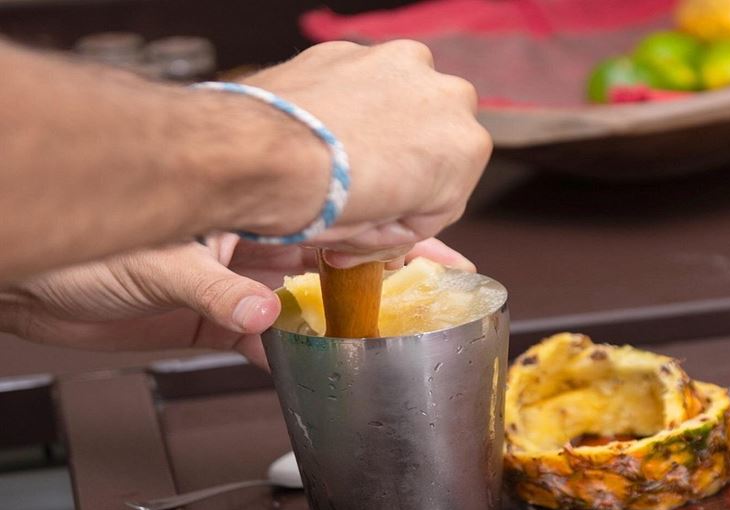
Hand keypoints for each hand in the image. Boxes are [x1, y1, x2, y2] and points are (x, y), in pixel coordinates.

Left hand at [0, 234, 473, 366]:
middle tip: (435, 303)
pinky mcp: (211, 318)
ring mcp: (234, 281)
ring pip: (306, 304)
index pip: (341, 224)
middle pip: (337, 263)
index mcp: (253, 213)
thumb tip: (260, 316)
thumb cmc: (84, 242)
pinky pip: (262, 340)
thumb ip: (213, 289)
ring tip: (387, 346)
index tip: (439, 259)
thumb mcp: (156, 258)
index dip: (393, 240)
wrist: (32, 273)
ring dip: (341, 325)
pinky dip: (284, 357)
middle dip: (388, 281)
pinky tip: (308, 372)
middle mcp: (252, 244)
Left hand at [243, 41, 491, 264]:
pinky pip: (360, 86)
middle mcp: (447, 94)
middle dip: (403, 166)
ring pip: (401, 106)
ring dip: (379, 128)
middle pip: (432, 142)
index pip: (445, 195)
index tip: (373, 226)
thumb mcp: (376, 236)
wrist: (259, 154)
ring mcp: (400, 62)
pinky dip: (345, 106)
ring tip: (337, 160)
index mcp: (467, 147)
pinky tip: (318, 131)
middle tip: (358, 192)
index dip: (407, 216)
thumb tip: (374, 226)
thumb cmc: (324, 200)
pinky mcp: (352, 49)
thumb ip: (394, 225)